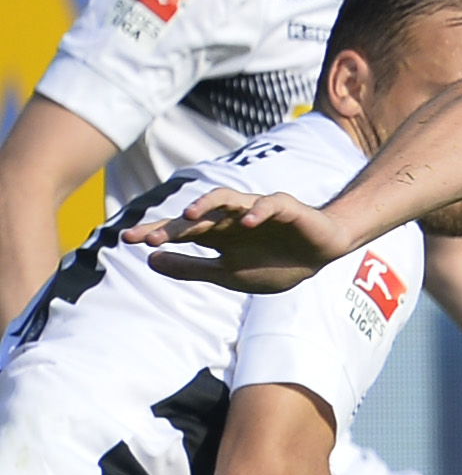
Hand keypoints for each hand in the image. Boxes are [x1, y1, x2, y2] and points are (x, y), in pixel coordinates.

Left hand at [127, 188, 351, 292]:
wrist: (320, 253)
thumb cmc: (275, 263)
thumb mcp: (229, 274)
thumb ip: (192, 268)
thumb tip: (150, 260)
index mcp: (216, 235)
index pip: (179, 231)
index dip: (155, 233)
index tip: (128, 240)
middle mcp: (229, 219)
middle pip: (196, 217)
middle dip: (174, 226)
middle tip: (152, 237)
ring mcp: (254, 210)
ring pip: (225, 200)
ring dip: (206, 205)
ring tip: (189, 215)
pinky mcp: (284, 207)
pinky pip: (268, 205)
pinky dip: (257, 211)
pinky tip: (248, 222)